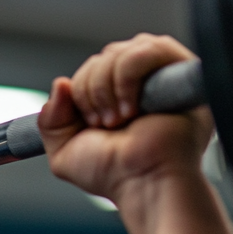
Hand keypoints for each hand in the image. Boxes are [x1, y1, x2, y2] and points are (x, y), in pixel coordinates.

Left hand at [38, 34, 214, 205]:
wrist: (143, 182)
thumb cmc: (114, 173)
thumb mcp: (64, 151)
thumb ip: (51, 119)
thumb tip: (60, 83)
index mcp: (115, 96)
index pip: (90, 68)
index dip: (80, 91)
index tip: (89, 124)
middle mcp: (139, 83)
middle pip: (101, 57)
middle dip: (90, 92)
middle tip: (104, 125)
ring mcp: (160, 74)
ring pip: (118, 52)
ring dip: (106, 88)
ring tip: (119, 120)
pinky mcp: (181, 69)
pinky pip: (144, 51)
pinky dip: (126, 79)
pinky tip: (132, 110)